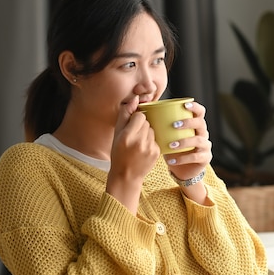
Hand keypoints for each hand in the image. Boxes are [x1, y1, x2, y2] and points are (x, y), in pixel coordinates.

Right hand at [106, 96, 160, 212]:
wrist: (126, 175)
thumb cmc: (119, 153)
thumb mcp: (117, 133)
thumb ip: (125, 115)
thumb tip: (135, 99)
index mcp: (127, 136)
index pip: (140, 116)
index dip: (136, 119)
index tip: (132, 125)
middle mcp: (139, 142)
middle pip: (147, 122)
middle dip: (142, 126)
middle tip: (134, 136)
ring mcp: (149, 148)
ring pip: (153, 130)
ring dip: (147, 133)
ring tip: (139, 144)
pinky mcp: (157, 153)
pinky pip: (157, 139)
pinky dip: (152, 142)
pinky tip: (144, 150)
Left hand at [165, 101, 211, 200]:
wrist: (181, 169)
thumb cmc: (172, 149)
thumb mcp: (167, 136)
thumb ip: (161, 124)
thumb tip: (143, 112)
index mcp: (195, 124)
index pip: (200, 112)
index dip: (194, 107)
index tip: (184, 105)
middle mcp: (203, 133)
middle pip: (200, 123)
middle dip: (188, 122)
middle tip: (174, 125)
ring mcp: (205, 146)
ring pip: (199, 140)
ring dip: (184, 141)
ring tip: (171, 145)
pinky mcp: (205, 158)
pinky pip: (196, 157)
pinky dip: (182, 158)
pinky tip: (171, 160)